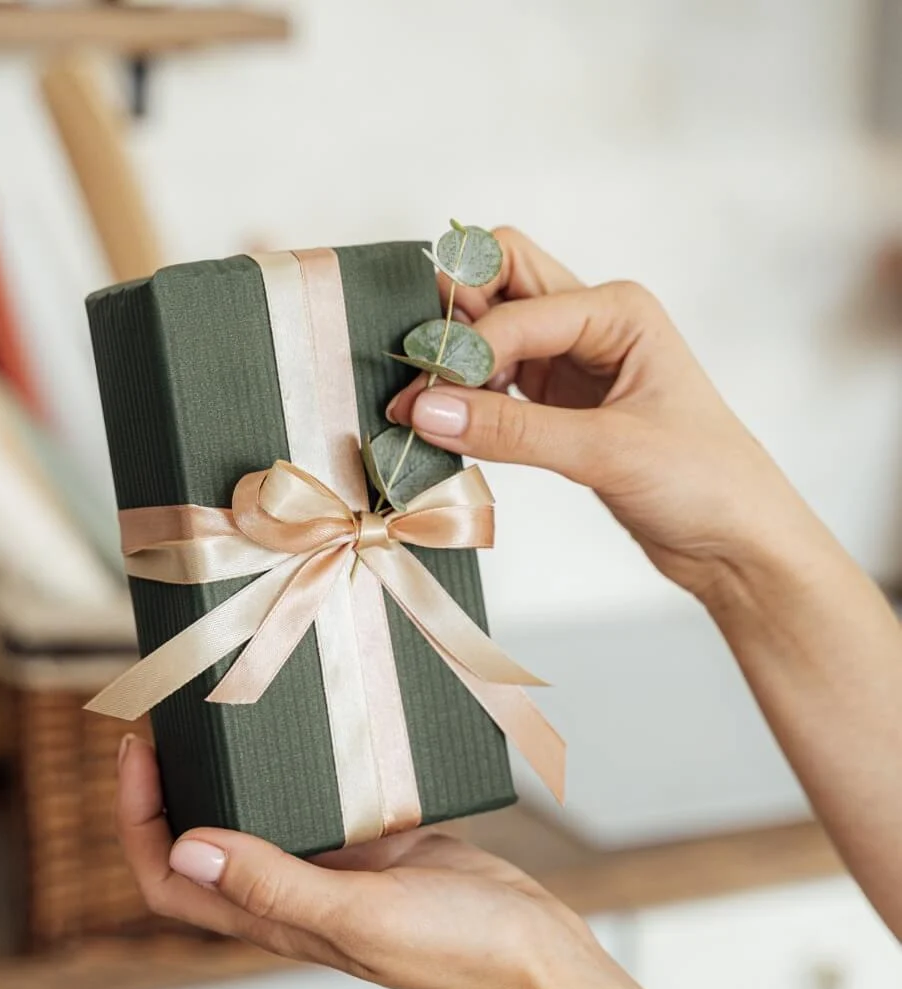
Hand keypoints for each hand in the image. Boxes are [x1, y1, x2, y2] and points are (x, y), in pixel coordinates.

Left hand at [115, 735, 627, 988]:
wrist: (533, 955)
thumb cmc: (452, 951)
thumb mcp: (357, 915)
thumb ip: (274, 885)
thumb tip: (186, 848)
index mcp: (275, 917)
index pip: (171, 878)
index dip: (139, 821)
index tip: (140, 751)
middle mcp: (295, 889)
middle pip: (207, 838)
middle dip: (179, 783)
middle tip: (176, 716)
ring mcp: (337, 864)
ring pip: (265, 813)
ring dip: (240, 771)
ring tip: (235, 709)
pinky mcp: (379, 841)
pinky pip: (328, 798)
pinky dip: (310, 764)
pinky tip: (320, 725)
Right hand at [387, 227, 820, 601]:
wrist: (738, 541)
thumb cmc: (704, 481)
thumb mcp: (607, 451)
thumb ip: (513, 431)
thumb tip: (425, 411)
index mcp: (617, 310)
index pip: (514, 308)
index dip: (463, 352)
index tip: (419, 401)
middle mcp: (592, 323)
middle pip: (500, 282)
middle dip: (452, 316)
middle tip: (414, 371)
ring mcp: (574, 363)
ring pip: (494, 332)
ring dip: (455, 362)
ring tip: (419, 412)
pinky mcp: (560, 407)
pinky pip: (499, 384)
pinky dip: (469, 400)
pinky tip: (448, 430)